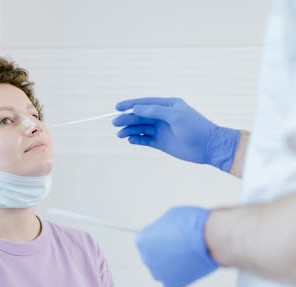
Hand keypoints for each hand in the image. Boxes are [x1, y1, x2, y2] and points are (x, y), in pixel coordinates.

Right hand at [112, 97, 239, 171]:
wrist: (208, 147)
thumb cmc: (195, 128)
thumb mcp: (175, 116)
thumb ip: (155, 111)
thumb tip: (136, 108)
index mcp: (168, 105)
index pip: (145, 103)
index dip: (130, 104)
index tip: (117, 107)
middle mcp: (163, 116)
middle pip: (140, 116)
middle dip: (127, 119)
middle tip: (115, 123)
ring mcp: (162, 130)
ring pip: (141, 128)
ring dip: (129, 130)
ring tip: (120, 134)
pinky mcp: (161, 143)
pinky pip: (145, 139)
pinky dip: (137, 139)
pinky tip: (130, 140)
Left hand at [136, 206, 218, 286]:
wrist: (208, 238)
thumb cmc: (192, 224)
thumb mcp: (169, 217)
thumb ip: (160, 229)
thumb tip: (162, 235)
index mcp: (142, 241)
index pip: (146, 242)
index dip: (160, 239)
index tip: (170, 237)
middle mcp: (146, 258)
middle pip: (152, 257)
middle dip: (163, 253)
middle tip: (179, 248)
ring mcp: (158, 272)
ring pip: (160, 271)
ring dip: (169, 266)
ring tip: (186, 257)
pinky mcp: (171, 284)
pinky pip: (170, 283)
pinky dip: (178, 278)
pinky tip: (186, 268)